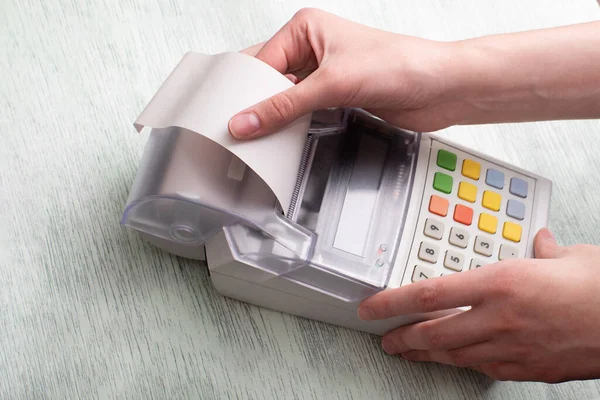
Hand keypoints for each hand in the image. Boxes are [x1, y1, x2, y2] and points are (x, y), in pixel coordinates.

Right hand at [229, 10, 599, 138]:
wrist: (439, 88)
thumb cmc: (400, 64)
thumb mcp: (332, 84)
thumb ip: (285, 106)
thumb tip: (247, 121)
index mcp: (307, 29)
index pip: (261, 62)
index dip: (243, 91)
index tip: (226, 116)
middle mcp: (313, 50)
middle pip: (270, 80)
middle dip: (254, 103)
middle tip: (235, 127)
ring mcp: (324, 75)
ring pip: (284, 99)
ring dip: (273, 117)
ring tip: (253, 136)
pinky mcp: (335, 98)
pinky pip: (302, 113)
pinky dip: (290, 126)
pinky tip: (280, 138)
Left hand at [358, 228, 599, 382]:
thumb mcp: (572, 256)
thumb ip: (545, 249)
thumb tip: (541, 242)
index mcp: (502, 282)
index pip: (429, 294)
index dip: (393, 303)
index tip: (371, 308)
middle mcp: (500, 318)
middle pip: (434, 332)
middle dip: (403, 337)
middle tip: (386, 337)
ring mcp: (513, 348)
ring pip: (455, 355)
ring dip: (426, 354)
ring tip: (408, 352)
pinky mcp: (529, 369)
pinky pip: (485, 368)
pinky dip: (464, 363)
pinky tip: (456, 361)